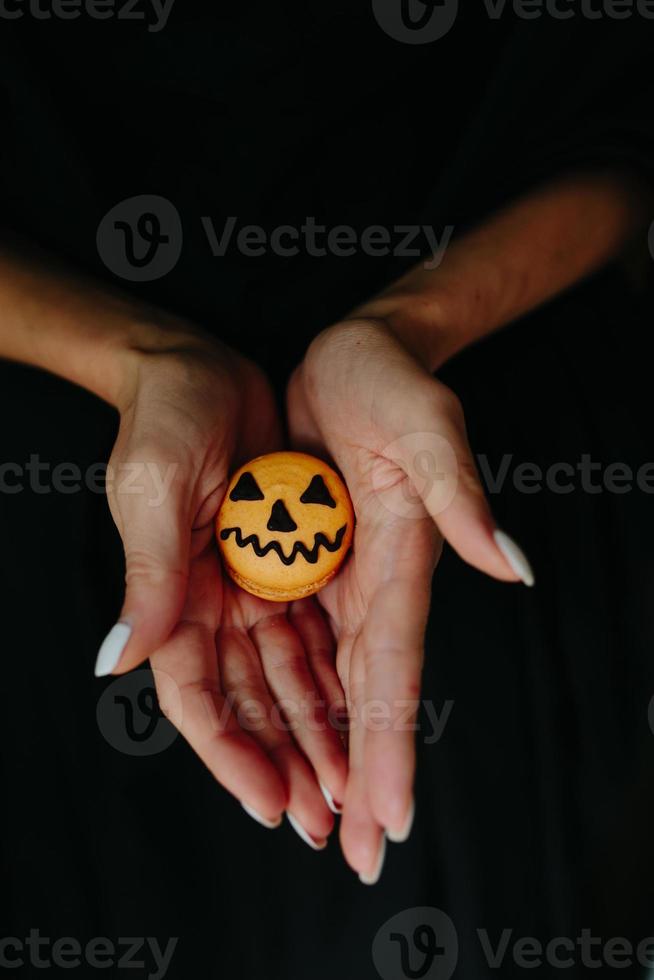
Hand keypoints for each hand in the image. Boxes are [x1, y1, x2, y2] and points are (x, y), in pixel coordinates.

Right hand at [99, 332, 345, 842]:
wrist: (199, 369)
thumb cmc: (165, 420)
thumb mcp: (153, 492)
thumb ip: (149, 578)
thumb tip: (116, 662)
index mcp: (176, 596)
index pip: (198, 697)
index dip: (232, 755)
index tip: (271, 805)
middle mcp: (213, 603)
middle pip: (249, 703)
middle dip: (284, 763)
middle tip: (325, 822)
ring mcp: (251, 585)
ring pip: (286, 680)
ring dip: (314, 734)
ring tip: (348, 790)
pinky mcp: (287, 561)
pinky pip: (312, 632)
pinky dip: (332, 676)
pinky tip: (357, 715)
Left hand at [287, 318, 530, 879]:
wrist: (356, 356)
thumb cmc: (391, 381)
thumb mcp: (426, 425)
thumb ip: (459, 493)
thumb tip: (511, 567)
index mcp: (400, 563)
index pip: (395, 669)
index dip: (391, 744)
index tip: (390, 816)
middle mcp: (371, 583)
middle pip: (364, 696)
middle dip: (364, 775)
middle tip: (360, 854)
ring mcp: (338, 576)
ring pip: (330, 682)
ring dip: (329, 750)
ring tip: (321, 818)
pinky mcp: (308, 558)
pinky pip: (299, 641)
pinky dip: (299, 695)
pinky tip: (295, 736)